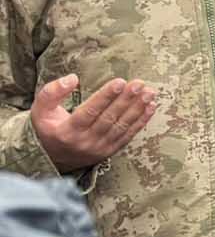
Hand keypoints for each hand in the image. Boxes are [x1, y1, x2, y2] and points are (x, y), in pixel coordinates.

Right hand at [29, 74, 155, 172]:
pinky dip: (141, 122)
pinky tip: (150, 108)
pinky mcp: (110, 151)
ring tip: (149, 93)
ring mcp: (100, 148)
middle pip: (109, 118)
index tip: (120, 82)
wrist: (52, 158)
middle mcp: (85, 141)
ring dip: (137, 109)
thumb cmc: (48, 128)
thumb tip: (73, 78)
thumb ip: (52, 92)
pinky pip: (128, 136)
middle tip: (139, 84)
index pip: (89, 111)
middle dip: (126, 100)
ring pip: (121, 127)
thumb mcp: (41, 110)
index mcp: (67, 131)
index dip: (106, 97)